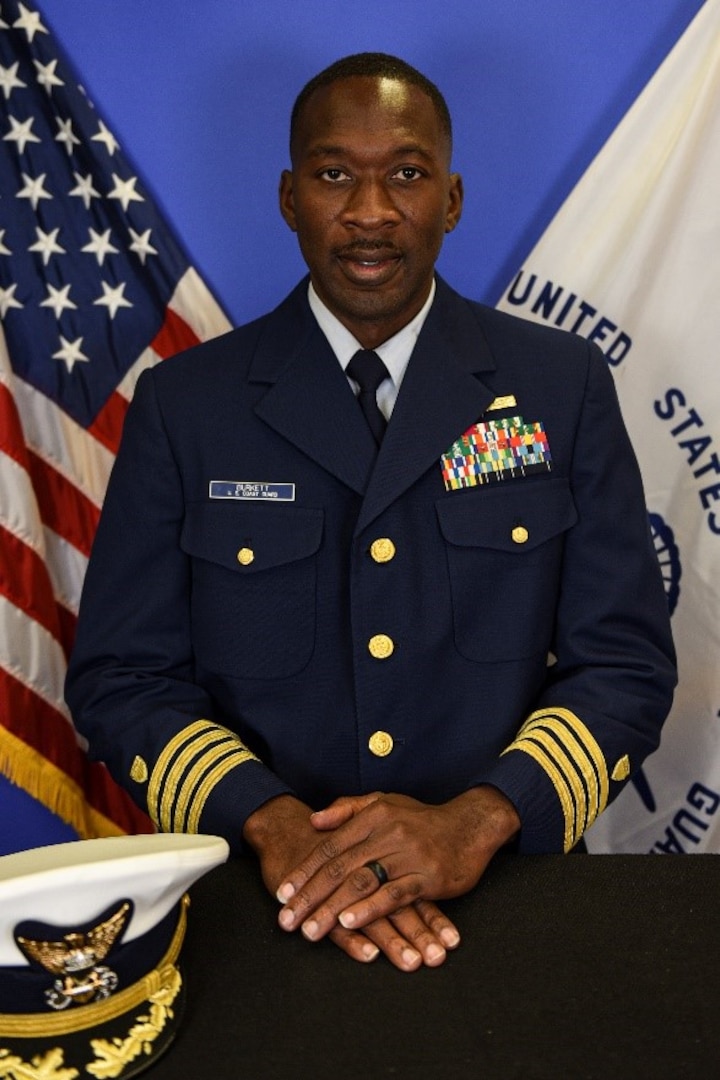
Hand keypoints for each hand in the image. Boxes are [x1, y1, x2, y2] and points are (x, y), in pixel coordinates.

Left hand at [275, 786, 519, 943]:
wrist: (471, 825)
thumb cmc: (423, 819)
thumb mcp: (385, 803)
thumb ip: (348, 809)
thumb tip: (314, 819)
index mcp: (374, 816)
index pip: (330, 846)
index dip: (305, 872)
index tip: (283, 893)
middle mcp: (388, 833)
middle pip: (340, 868)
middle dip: (310, 897)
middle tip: (287, 920)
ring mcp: (409, 855)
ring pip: (362, 883)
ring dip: (332, 908)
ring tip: (310, 929)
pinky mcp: (428, 876)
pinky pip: (394, 895)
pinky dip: (369, 909)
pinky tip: (349, 923)